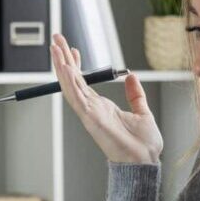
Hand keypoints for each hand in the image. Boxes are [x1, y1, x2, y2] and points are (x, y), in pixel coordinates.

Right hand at [51, 33, 162, 165]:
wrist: (144, 161)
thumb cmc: (143, 145)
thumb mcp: (143, 112)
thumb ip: (136, 96)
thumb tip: (132, 77)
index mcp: (103, 107)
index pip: (84, 82)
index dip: (77, 65)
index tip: (73, 49)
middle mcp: (93, 109)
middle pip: (73, 79)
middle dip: (64, 59)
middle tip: (56, 39)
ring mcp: (89, 113)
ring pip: (71, 85)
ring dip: (62, 66)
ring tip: (55, 47)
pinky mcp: (90, 118)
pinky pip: (77, 97)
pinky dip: (70, 82)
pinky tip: (65, 67)